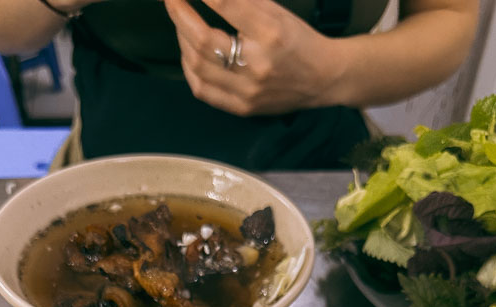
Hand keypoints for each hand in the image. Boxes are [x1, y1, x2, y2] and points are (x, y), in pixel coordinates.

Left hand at [163, 0, 337, 116]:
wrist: (323, 78)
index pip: (225, 5)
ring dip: (182, 41)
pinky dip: (188, 69)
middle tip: (172, 1)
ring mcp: (247, 91)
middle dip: (180, 17)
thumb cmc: (298, 40)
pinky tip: (188, 54)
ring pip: (198, 66)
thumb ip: (240, 0)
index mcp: (270, 33)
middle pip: (203, 41)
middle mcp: (257, 65)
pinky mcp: (242, 107)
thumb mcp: (275, 11)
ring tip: (181, 24)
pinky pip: (202, 90)